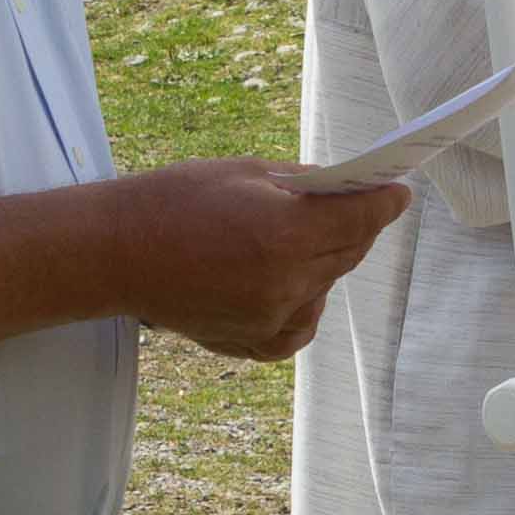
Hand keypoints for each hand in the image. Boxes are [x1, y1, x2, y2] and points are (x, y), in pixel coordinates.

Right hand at [111, 159, 408, 362]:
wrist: (115, 253)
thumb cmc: (174, 201)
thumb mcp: (245, 173)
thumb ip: (305, 183)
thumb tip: (349, 188)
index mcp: (285, 232)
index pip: (362, 218)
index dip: (386, 202)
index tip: (399, 192)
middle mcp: (285, 280)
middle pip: (349, 252)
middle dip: (356, 226)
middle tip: (352, 205)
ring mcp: (270, 317)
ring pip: (326, 285)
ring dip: (325, 261)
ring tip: (293, 239)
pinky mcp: (252, 342)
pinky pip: (301, 324)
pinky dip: (303, 302)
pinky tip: (284, 281)